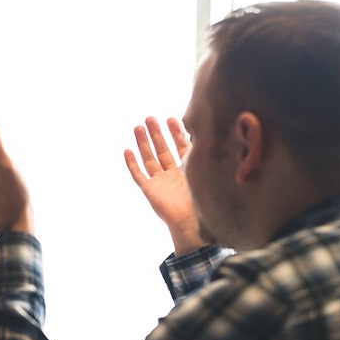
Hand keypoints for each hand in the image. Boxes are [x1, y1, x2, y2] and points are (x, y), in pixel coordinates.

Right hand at [123, 116, 203, 253]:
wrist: (191, 221)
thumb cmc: (202, 199)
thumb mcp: (204, 172)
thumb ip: (204, 156)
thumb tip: (212, 133)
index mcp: (187, 170)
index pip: (180, 146)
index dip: (175, 133)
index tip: (171, 119)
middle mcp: (172, 174)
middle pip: (162, 149)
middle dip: (157, 133)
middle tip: (150, 118)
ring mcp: (160, 181)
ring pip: (149, 158)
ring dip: (143, 143)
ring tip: (138, 128)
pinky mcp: (149, 190)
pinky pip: (138, 174)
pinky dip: (132, 163)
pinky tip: (127, 151)